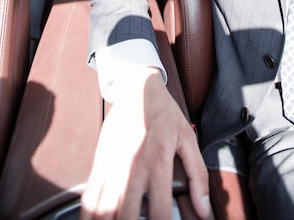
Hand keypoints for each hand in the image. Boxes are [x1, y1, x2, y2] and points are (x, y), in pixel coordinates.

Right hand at [80, 70, 209, 219]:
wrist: (138, 87)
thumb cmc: (165, 114)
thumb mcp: (188, 140)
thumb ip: (198, 176)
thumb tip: (204, 209)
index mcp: (158, 163)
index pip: (159, 212)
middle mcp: (133, 167)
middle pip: (125, 216)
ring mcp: (112, 165)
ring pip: (103, 210)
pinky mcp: (99, 161)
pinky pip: (89, 196)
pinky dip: (90, 214)